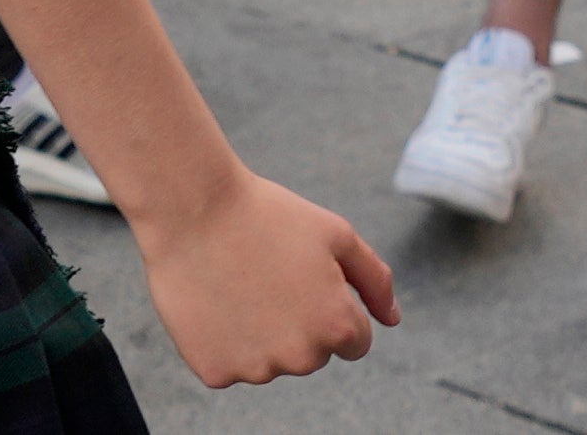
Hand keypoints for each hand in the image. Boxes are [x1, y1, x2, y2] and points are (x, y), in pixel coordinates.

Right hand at [137, 169, 397, 388]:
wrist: (195, 212)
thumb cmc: (269, 217)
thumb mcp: (337, 236)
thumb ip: (374, 281)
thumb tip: (392, 319)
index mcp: (336, 326)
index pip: (355, 342)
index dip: (335, 307)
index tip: (309, 281)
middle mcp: (300, 358)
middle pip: (314, 355)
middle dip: (302, 323)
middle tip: (273, 278)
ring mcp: (256, 370)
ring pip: (273, 361)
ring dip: (264, 335)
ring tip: (242, 285)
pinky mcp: (216, 374)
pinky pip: (232, 365)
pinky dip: (226, 342)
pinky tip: (218, 302)